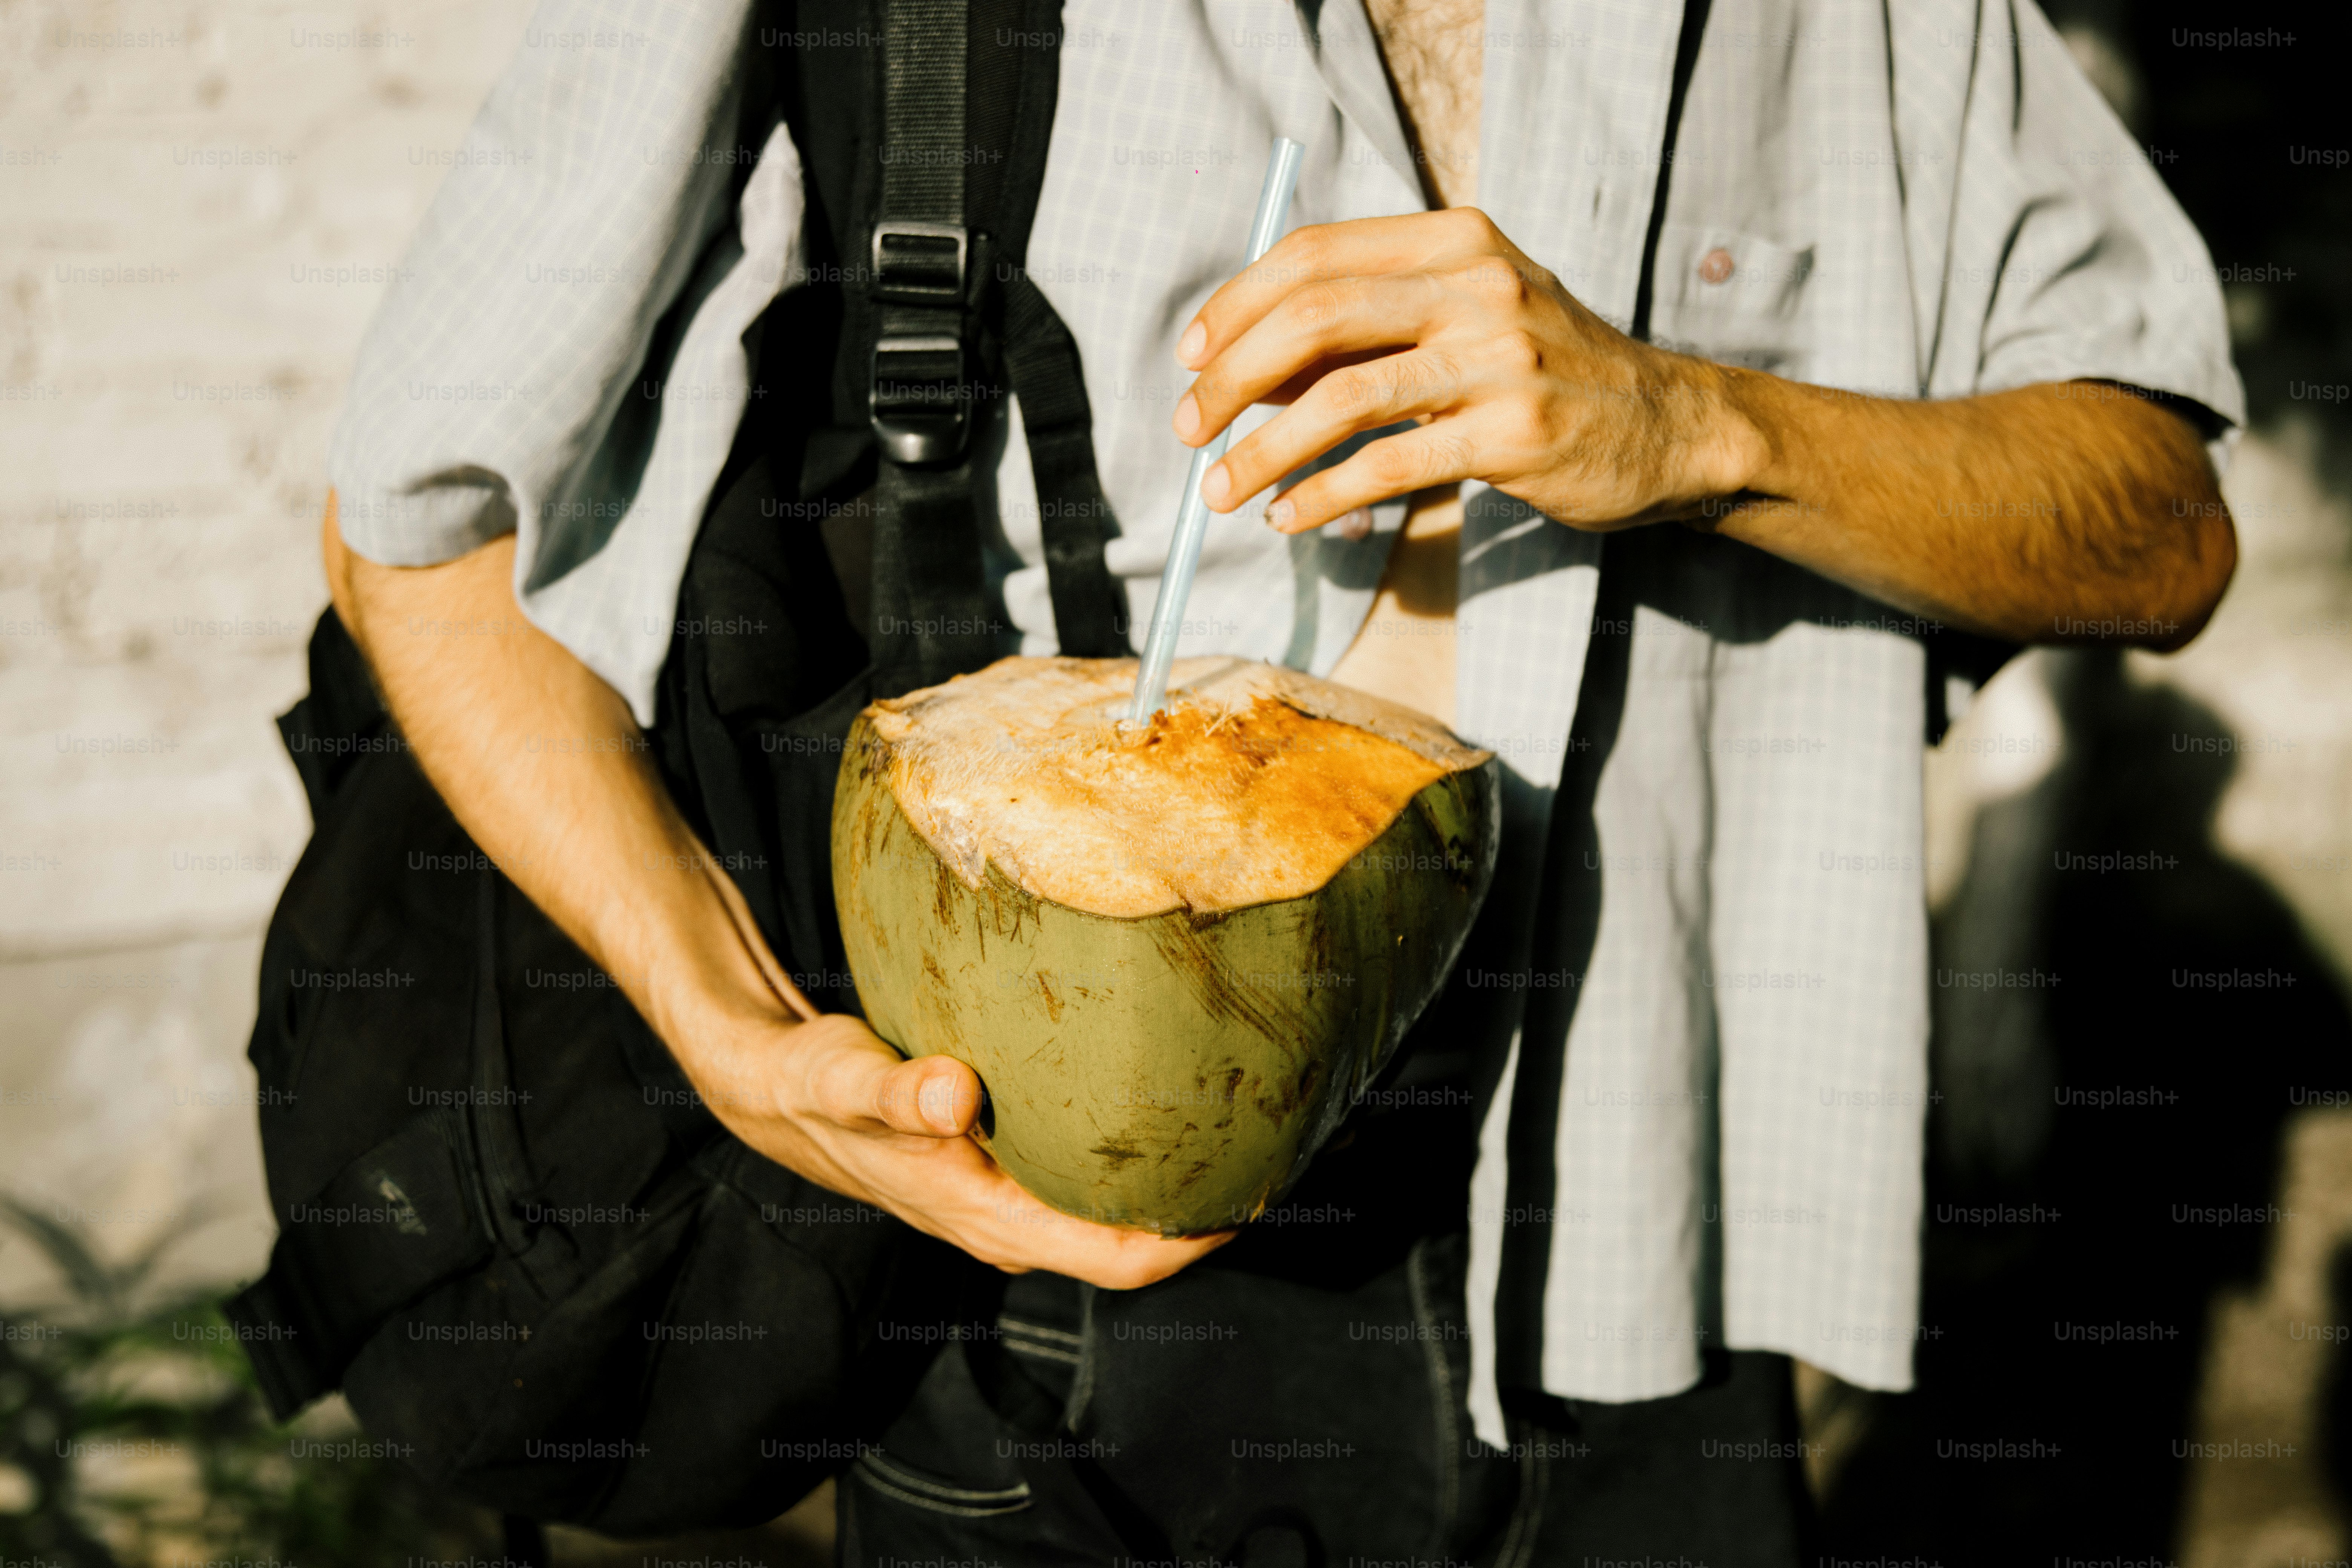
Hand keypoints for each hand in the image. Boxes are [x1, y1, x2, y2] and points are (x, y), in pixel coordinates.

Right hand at [682, 1008, 1233, 1289]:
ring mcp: (1011, 1202)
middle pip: (1131, 1248)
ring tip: (1244, 1133)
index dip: (1189, 1246)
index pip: (1114, 1261)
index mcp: (988, 1218)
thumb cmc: (821, 1084)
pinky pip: (1091, 1184)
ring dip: (1174, 1190)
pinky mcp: (1009, 1171)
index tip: (1253, 1202)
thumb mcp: (851, 1080)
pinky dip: (1136, 1161)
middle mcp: (1009, 1223)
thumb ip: (900, 1091)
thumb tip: (953, 1093)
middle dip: (1203, 1216)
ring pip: (1113, 1217)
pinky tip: (1170, 1113)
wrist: (783, 1091)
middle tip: (1279, 1155)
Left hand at [1171, 208, 1767, 534]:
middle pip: (1315, 317)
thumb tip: (1242, 369)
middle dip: (1231, 378)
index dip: (1235, 305)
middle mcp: (1477, 285)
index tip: (1190, 357)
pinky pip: (1390, 466)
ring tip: (1219, 491)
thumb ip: (1365, 331)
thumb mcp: (1460, 318)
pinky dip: (1322, 495)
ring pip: (1343, 398)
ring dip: (1263, 450)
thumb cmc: (1543, 371)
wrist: (1666, 426)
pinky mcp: (1515, 434)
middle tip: (1187, 429)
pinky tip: (1287, 517)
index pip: (1314, 254)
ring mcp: (1501, 358)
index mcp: (1453, 240)